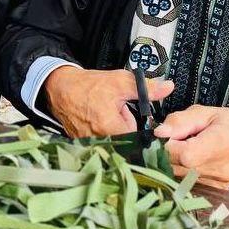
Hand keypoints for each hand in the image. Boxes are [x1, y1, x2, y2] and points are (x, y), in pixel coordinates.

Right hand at [42, 66, 173, 138]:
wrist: (61, 88)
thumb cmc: (87, 86)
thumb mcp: (120, 81)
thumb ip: (146, 88)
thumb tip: (167, 88)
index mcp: (110, 128)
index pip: (140, 143)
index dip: (146, 134)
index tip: (145, 126)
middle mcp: (100, 142)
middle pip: (129, 145)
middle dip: (131, 132)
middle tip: (122, 115)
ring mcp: (91, 146)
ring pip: (117, 145)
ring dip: (118, 134)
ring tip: (110, 118)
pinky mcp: (85, 146)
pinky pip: (105, 145)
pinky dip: (107, 136)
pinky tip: (101, 122)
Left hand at [154, 106, 228, 187]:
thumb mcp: (207, 113)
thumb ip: (181, 121)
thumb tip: (159, 132)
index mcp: (220, 142)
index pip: (184, 154)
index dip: (168, 145)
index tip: (167, 137)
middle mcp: (219, 167)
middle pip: (176, 167)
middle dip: (167, 153)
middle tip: (176, 141)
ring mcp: (216, 182)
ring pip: (178, 176)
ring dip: (174, 163)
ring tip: (185, 149)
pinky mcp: (214, 190)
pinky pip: (187, 183)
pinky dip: (183, 172)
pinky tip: (191, 161)